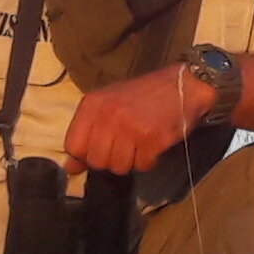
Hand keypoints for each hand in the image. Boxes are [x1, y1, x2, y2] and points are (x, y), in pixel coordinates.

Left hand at [63, 65, 208, 175]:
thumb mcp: (109, 105)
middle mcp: (109, 115)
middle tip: (125, 146)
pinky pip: (143, 166)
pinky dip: (149, 160)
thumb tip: (70, 167)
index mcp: (93, 104)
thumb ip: (88, 133)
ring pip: (119, 167)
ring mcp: (131, 127)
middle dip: (111, 159)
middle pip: (96, 161)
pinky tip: (154, 144)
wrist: (183, 85)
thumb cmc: (143, 95)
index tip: (100, 149)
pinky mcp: (153, 138)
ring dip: (131, 161)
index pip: (73, 145)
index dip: (85, 155)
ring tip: (140, 144)